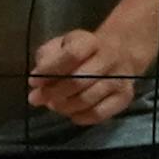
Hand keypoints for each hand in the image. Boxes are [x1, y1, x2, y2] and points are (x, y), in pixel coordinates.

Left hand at [28, 17, 158, 127]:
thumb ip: (47, 58)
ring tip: (52, 105)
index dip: (50, 70)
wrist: (118, 54)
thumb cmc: (81, 51)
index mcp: (91, 41)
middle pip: (79, 80)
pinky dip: (80, 117)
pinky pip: (100, 114)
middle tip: (37, 98)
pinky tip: (70, 113)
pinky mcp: (124, 97)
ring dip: (65, 106)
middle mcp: (109, 58)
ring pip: (88, 99)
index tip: (33, 81)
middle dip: (53, 92)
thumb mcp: (60, 45)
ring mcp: (120, 79)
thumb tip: (36, 80)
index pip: (72, 55)